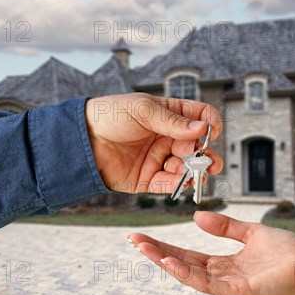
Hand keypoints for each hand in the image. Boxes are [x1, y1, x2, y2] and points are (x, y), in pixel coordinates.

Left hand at [85, 93, 222, 193]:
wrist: (81, 140)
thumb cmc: (110, 116)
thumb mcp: (143, 110)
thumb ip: (172, 121)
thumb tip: (201, 129)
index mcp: (168, 114)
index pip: (199, 116)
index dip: (209, 123)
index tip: (212, 131)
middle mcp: (167, 137)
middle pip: (196, 146)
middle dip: (206, 154)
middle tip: (210, 161)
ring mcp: (159, 158)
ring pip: (186, 167)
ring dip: (195, 170)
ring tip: (196, 172)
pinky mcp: (148, 178)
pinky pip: (169, 183)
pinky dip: (179, 184)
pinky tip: (184, 181)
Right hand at [129, 212, 294, 294]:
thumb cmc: (288, 252)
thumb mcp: (251, 232)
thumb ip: (225, 226)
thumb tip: (197, 216)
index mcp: (223, 263)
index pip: (187, 253)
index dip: (164, 245)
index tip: (143, 235)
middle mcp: (222, 276)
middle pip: (182, 263)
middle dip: (156, 252)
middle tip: (133, 239)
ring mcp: (228, 286)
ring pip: (189, 275)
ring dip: (165, 261)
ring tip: (145, 248)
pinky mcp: (238, 292)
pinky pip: (206, 284)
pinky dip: (186, 273)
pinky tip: (170, 261)